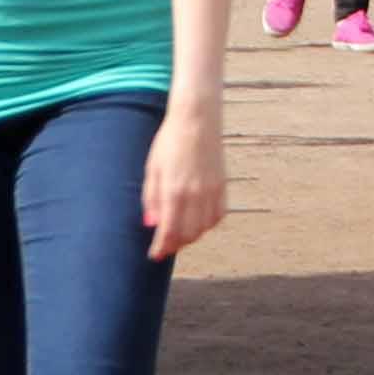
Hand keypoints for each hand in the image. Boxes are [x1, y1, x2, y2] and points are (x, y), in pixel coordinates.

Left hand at [144, 106, 226, 258]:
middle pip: (187, 235)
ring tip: (180, 233)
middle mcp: (195, 194)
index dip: (161, 247)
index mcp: (173, 190)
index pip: (168, 231)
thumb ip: (151, 199)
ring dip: (191, 236)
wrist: (197, 119)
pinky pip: (217, 216)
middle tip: (165, 245)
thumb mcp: (153, 169)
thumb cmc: (169, 141)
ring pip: (203, 228)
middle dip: (175, 244)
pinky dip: (207, 225)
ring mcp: (211, 190)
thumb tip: (152, 225)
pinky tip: (198, 221)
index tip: (154, 255)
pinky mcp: (222, 185)